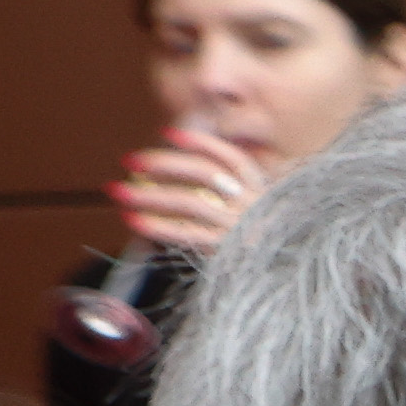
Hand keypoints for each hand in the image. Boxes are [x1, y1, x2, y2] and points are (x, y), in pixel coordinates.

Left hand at [113, 125, 277, 255]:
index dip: (200, 143)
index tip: (167, 133)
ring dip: (150, 195)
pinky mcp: (226, 249)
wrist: (287, 271)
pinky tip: (134, 220)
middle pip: (206, 173)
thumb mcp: (261, 206)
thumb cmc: (264, 237)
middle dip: (165, 163)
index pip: (231, 157)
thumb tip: (181, 165)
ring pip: (189, 201)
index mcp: (262, 187)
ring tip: (118, 191)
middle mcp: (252, 203)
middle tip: (130, 160)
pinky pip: (186, 233)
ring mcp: (240, 226)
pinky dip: (158, 226)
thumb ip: (234, 185)